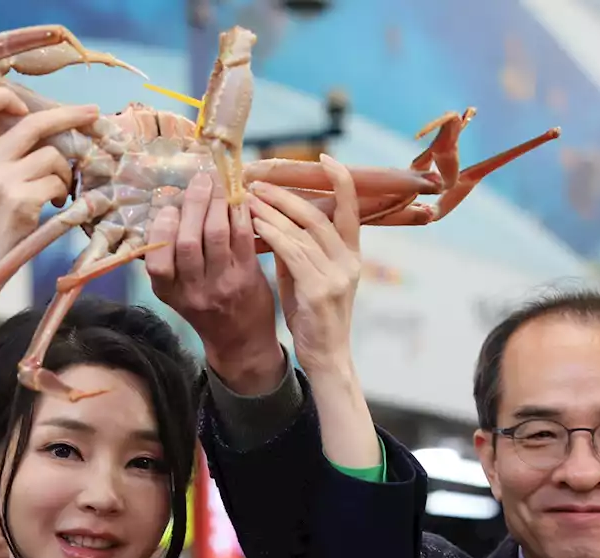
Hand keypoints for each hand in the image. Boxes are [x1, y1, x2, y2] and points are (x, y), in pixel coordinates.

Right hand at [0, 88, 99, 276]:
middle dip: (69, 115)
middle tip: (91, 112)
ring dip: (64, 172)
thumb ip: (3, 150)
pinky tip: (53, 205)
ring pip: (53, 156)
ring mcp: (2, 180)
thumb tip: (47, 123)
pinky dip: (62, 194)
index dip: (3, 96)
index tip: (25, 108)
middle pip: (33, 122)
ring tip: (57, 190)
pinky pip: (58, 183)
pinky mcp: (21, 201)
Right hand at [145, 172, 284, 394]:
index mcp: (169, 291)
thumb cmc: (205, 308)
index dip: (161, 230)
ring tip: (218, 182)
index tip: (169, 206)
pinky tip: (238, 198)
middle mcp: (194, 291)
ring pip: (217, 234)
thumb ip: (169, 258)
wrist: (240, 340)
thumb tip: (168, 205)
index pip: (157, 261)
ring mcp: (223, 284)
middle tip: (200, 179)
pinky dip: (240, 213)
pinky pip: (243, 237)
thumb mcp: (176, 291)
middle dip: (193, 204)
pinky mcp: (249, 277)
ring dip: (217, 202)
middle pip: (188, 242)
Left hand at [247, 154, 360, 378]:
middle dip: (285, 195)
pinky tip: (255, 225)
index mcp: (352, 255)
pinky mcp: (319, 290)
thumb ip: (299, 251)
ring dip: (273, 210)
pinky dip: (273, 234)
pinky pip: (293, 253)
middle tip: (258, 183)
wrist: (327, 357)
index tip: (325, 157)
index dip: (341, 181)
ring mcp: (336, 276)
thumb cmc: (315, 318)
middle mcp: (348, 261)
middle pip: (318, 214)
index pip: (351, 209)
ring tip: (248, 198)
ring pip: (303, 230)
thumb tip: (274, 222)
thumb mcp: (310, 278)